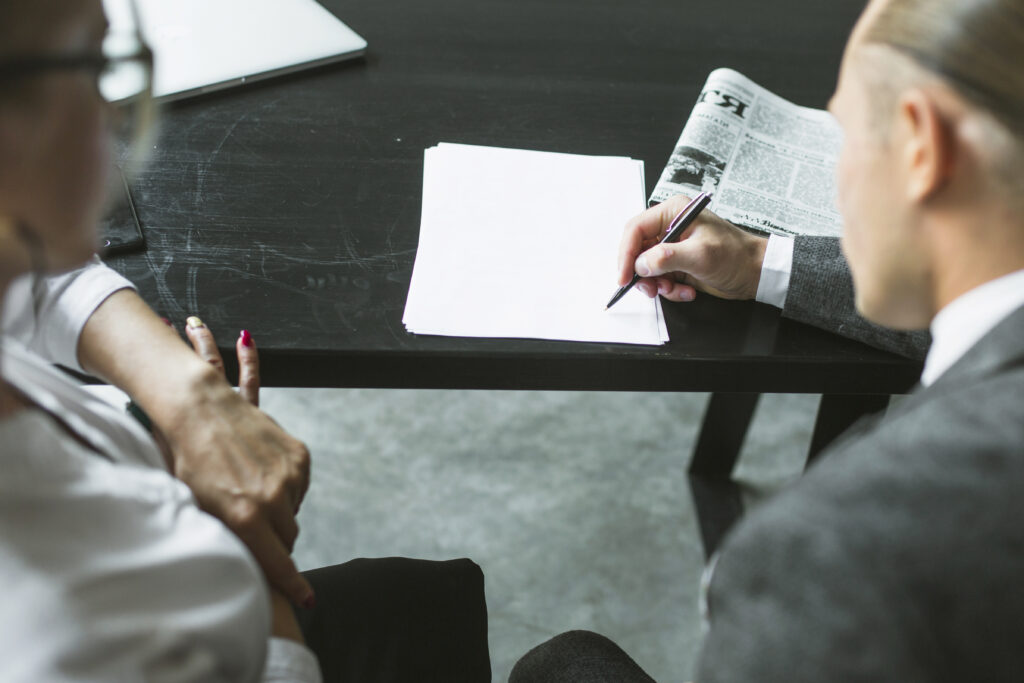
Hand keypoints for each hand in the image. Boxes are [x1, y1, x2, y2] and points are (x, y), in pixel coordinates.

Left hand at [168, 317, 314, 609]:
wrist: (202, 411)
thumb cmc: (190, 461)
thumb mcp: (199, 508)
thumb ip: (226, 538)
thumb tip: (244, 563)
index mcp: (246, 518)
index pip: (280, 564)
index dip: (294, 586)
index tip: (306, 600)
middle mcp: (273, 499)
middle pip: (288, 539)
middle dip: (274, 540)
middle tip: (249, 524)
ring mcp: (290, 476)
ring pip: (293, 511)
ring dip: (278, 510)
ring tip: (247, 488)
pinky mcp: (299, 456)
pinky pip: (299, 487)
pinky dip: (285, 486)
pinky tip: (259, 471)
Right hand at [617, 194, 768, 301]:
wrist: (756, 273)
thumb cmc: (736, 255)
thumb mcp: (700, 254)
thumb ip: (666, 258)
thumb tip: (640, 264)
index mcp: (673, 213)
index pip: (636, 230)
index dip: (626, 254)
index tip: (625, 276)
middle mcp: (669, 228)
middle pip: (637, 251)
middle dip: (642, 274)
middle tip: (650, 289)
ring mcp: (673, 248)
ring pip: (646, 269)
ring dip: (658, 285)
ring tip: (675, 290)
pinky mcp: (677, 265)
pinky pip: (660, 280)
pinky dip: (670, 290)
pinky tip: (687, 291)